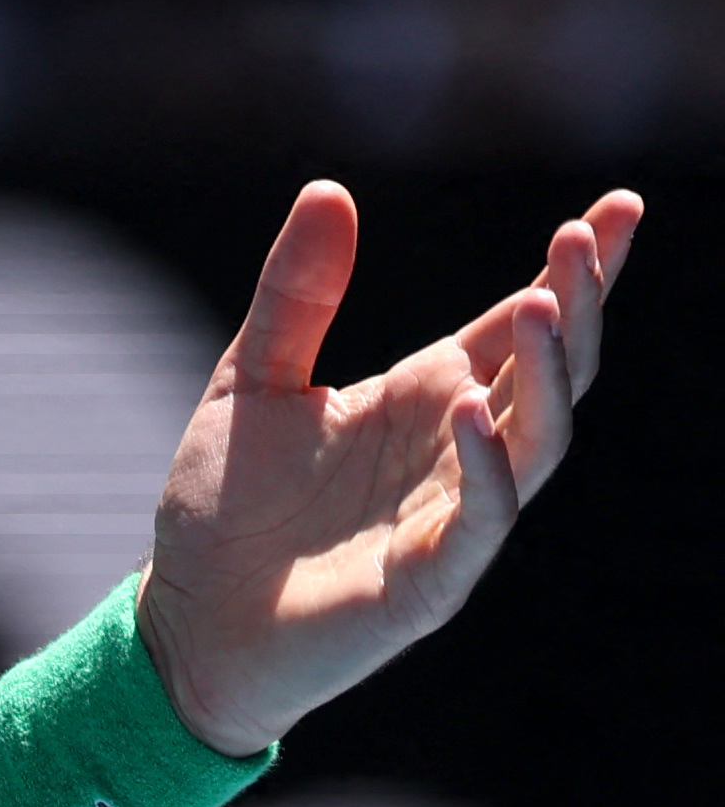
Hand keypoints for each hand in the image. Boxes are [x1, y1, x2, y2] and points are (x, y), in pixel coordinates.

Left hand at [139, 184, 641, 754]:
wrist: (187, 618)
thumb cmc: (226, 504)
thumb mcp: (251, 379)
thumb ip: (293, 294)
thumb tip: (328, 188)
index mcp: (429, 394)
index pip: (522, 323)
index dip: (574, 270)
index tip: (619, 206)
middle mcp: (459, 447)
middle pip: (550, 370)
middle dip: (578, 305)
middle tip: (585, 235)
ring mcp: (455, 513)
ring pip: (539, 438)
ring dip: (547, 374)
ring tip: (543, 306)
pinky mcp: (431, 579)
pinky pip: (483, 520)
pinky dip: (487, 470)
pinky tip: (474, 418)